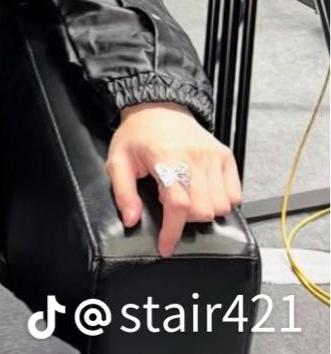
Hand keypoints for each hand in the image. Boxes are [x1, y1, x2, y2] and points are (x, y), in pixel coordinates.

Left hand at [106, 103, 242, 258]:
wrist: (158, 107)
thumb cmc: (138, 135)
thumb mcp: (118, 162)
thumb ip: (123, 193)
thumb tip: (131, 220)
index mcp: (166, 158)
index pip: (178, 205)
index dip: (172, 231)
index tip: (166, 246)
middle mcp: (194, 157)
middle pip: (203, 210)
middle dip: (186, 219)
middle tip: (171, 204)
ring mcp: (213, 156)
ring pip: (222, 206)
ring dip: (205, 211)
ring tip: (186, 196)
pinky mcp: (225, 155)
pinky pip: (235, 194)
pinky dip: (223, 201)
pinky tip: (203, 192)